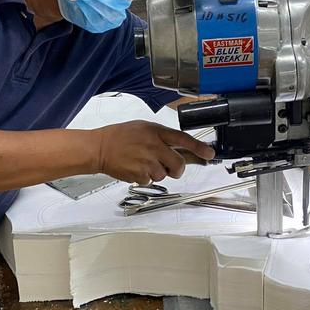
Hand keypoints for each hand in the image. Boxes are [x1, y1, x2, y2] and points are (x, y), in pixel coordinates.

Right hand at [95, 121, 215, 184]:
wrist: (99, 148)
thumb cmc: (121, 136)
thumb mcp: (144, 128)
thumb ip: (162, 136)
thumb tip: (181, 148)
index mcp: (156, 132)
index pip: (183, 139)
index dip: (199, 147)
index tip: (209, 154)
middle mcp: (153, 146)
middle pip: (178, 165)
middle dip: (177, 169)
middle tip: (170, 167)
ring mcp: (146, 162)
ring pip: (164, 175)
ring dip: (158, 172)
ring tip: (143, 162)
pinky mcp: (139, 175)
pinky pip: (151, 181)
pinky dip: (145, 177)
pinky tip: (136, 167)